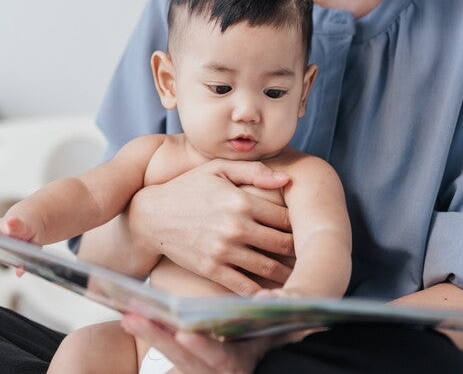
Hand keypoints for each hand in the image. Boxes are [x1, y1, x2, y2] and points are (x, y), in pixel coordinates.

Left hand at [121, 314, 272, 373]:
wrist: (246, 364)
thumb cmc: (264, 342)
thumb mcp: (274, 337)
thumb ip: (277, 325)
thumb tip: (271, 300)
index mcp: (236, 365)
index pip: (218, 357)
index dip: (202, 348)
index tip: (185, 335)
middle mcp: (214, 372)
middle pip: (182, 357)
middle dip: (158, 337)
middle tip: (134, 318)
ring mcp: (197, 370)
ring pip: (170, 354)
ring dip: (148, 333)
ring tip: (128, 314)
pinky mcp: (185, 366)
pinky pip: (165, 352)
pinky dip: (150, 334)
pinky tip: (131, 318)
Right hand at [128, 159, 293, 293]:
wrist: (150, 216)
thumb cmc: (187, 188)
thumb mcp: (217, 170)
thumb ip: (253, 171)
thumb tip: (288, 180)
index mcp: (240, 200)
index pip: (284, 216)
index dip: (300, 224)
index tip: (308, 230)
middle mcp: (235, 226)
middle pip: (282, 243)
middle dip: (299, 250)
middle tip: (311, 254)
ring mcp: (224, 250)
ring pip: (269, 267)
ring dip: (288, 273)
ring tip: (299, 273)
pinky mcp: (213, 269)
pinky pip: (246, 286)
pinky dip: (263, 293)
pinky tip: (274, 293)